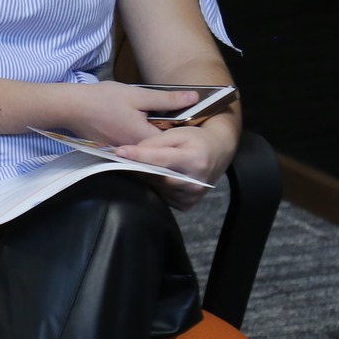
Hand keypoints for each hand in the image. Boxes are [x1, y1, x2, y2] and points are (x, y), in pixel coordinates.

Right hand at [59, 81, 197, 147]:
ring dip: (153, 140)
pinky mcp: (114, 153)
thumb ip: (167, 99)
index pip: (173, 140)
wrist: (71, 107)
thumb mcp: (138, 95)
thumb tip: (195, 98)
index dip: (181, 130)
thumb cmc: (103, 99)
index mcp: (144, 138)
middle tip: (169, 123)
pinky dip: (138, 142)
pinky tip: (133, 130)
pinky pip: (133, 151)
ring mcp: (123, 154)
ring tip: (152, 127)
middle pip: (160, 148)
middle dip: (168, 137)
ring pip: (147, 150)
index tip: (185, 119)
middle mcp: (135, 152)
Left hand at [115, 120, 238, 210]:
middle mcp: (195, 182)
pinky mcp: (186, 204)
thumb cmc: (196, 140)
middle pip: (157, 177)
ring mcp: (191, 196)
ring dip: (144, 178)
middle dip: (137, 168)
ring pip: (157, 188)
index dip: (139, 155)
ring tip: (136, 166)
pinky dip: (154, 186)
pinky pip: (161, 196)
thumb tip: (133, 152)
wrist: (218, 153)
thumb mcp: (177, 133)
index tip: (120, 152)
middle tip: (122, 160)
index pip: (161, 159)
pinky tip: (153, 177)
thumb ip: (155, 142)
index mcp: (195, 160)